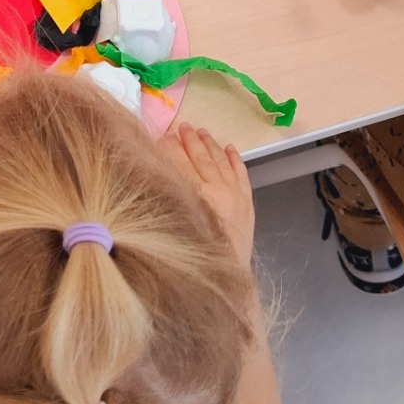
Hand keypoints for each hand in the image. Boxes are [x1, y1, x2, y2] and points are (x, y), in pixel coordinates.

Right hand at [160, 121, 254, 265]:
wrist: (227, 277)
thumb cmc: (197, 255)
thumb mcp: (176, 225)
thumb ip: (168, 197)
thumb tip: (157, 175)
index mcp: (196, 196)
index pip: (180, 163)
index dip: (170, 148)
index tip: (162, 135)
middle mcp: (217, 190)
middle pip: (200, 158)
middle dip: (189, 140)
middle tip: (181, 127)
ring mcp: (235, 194)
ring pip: (220, 161)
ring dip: (210, 144)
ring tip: (200, 131)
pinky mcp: (247, 202)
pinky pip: (241, 173)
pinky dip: (235, 159)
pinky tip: (230, 148)